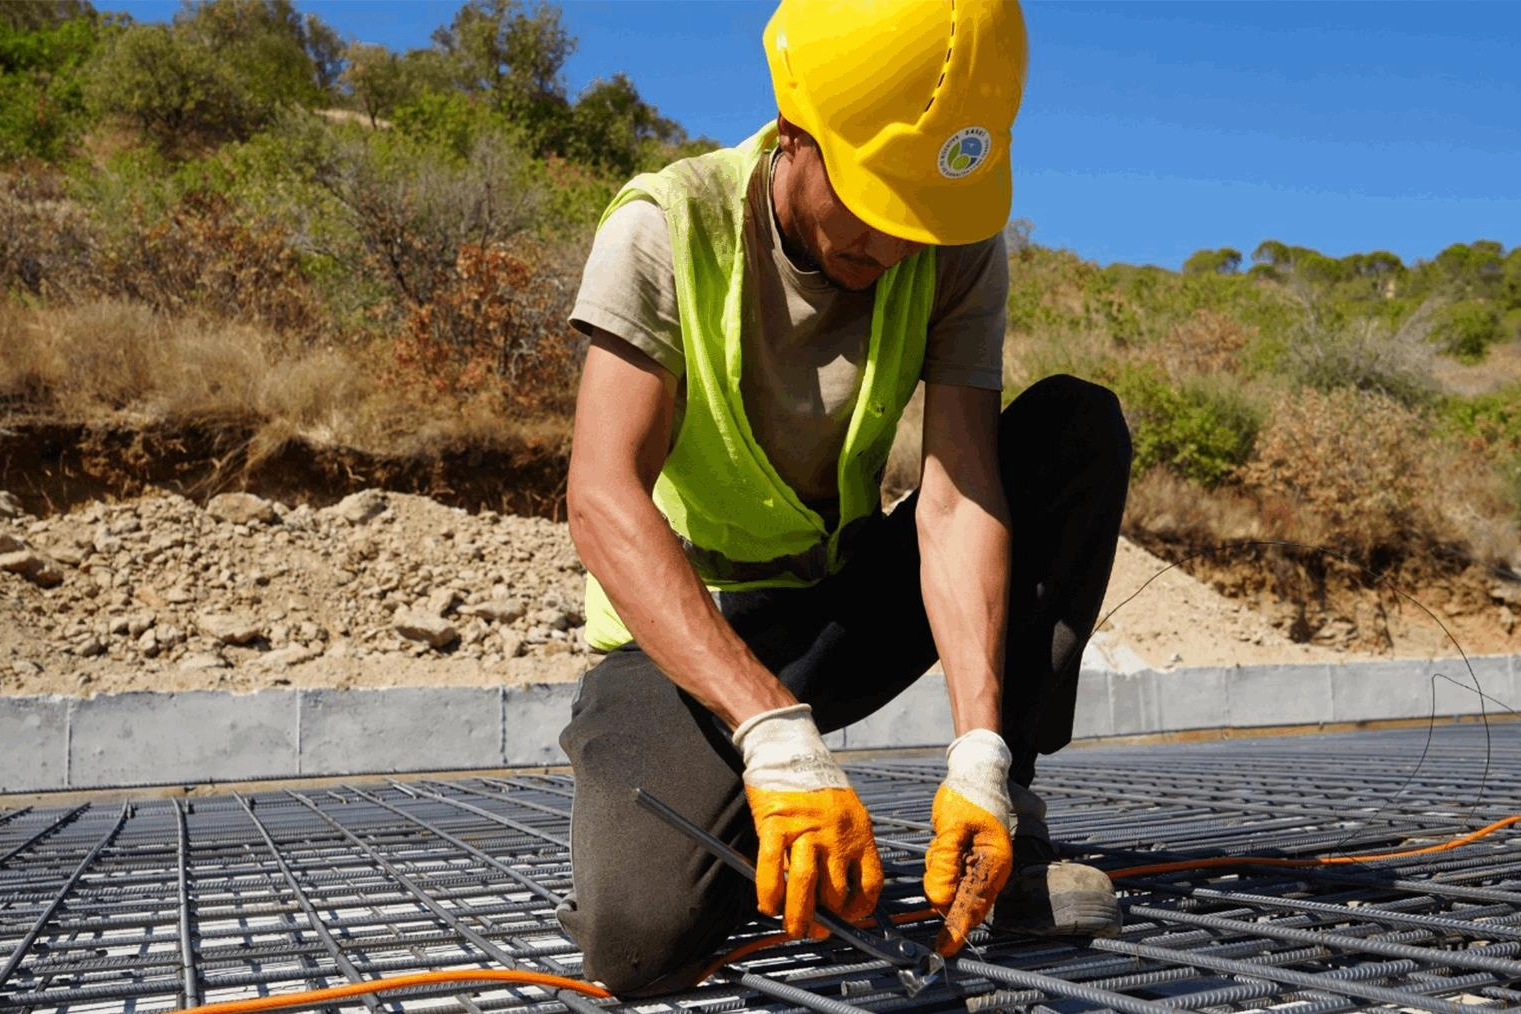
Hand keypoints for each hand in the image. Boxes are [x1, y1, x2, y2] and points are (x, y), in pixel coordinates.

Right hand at [734, 704, 883, 937]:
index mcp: (859, 832)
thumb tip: (840, 886)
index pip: (870, 881)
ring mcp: (805, 830)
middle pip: (834, 890)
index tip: (850, 917)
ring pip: (805, 885)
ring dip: (799, 915)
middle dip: (826, 919)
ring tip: (794, 929)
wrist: (789, 750)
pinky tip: (768, 906)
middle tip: (817, 931)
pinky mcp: (776, 824)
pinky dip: (769, 892)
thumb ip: (847, 846)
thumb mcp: (847, 812)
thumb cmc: (817, 784)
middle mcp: (835, 835)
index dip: (861, 907)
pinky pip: (772, 867)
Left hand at [923, 728, 1013, 955]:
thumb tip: (940, 898)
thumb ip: (946, 863)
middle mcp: (991, 871)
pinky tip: (944, 841)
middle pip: (962, 901)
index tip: (943, 949)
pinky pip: (948, 875)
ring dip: (940, 871)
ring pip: (951, 889)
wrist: (975, 775)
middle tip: (940, 855)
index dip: (956, 928)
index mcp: (994, 864)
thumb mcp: (953, 827)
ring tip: (945, 839)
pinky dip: (939, 864)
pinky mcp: (968, 862)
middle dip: (944, 890)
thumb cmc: (968, 797)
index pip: (973, 904)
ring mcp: (980, 868)